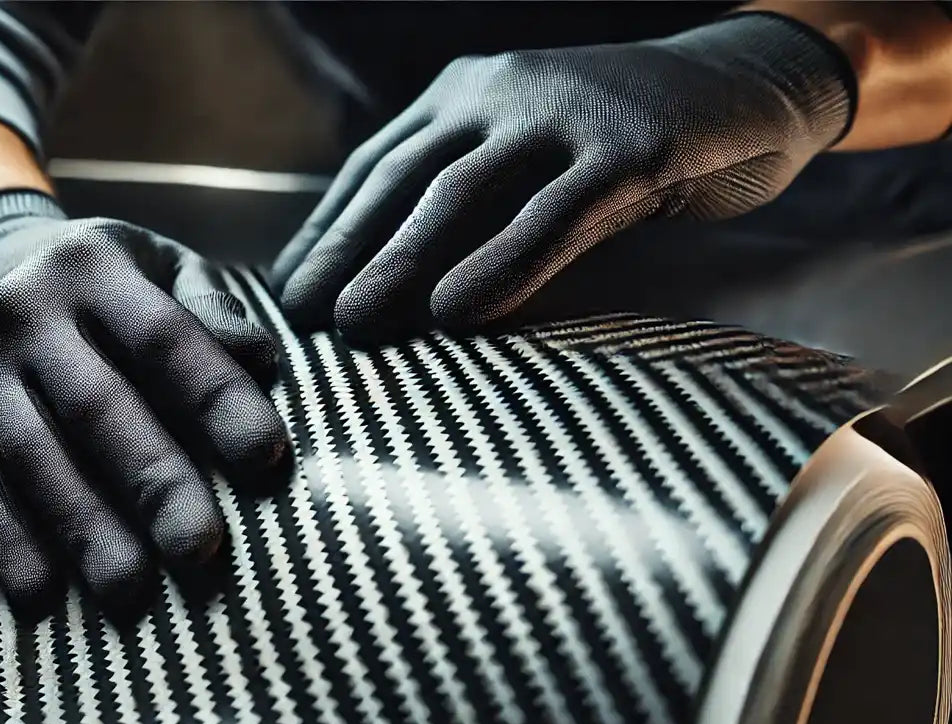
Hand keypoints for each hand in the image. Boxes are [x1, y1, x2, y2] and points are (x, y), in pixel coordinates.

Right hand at [0, 190, 288, 605]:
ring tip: (131, 592)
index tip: (267, 458)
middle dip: (151, 482)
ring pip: (34, 459)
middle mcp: (27, 317)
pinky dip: (9, 545)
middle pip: (96, 408)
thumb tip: (262, 362)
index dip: (216, 399)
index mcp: (93, 270)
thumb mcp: (162, 265)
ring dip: (82, 529)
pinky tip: (43, 597)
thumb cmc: (109, 286)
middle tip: (200, 549)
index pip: (163, 338)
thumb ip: (212, 307)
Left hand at [271, 12, 853, 341]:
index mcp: (466, 94)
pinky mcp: (634, 145)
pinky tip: (460, 313)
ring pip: (463, 193)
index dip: (327, 231)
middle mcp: (502, 91)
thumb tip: (395, 290)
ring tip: (356, 324)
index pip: (376, 166)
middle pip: (404, 180)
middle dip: (345, 252)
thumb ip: (471, 204)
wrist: (749, 87)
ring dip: (401, 261)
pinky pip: (555, 213)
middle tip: (299, 319)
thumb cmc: (621, 143)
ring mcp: (567, 112)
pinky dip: (503, 265)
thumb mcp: (531, 158)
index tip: (286, 293)